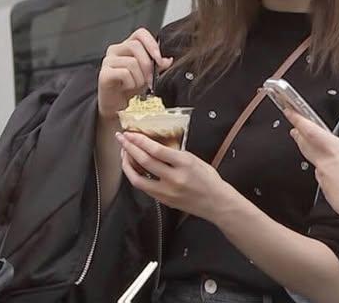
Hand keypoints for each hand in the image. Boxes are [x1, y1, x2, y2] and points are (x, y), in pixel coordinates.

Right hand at [98, 27, 173, 119]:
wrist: (117, 105)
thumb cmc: (130, 87)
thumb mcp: (148, 74)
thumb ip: (157, 65)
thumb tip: (167, 60)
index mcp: (128, 46)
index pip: (140, 34)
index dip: (151, 43)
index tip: (159, 59)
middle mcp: (116, 50)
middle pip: (135, 46)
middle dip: (147, 65)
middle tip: (150, 79)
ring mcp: (108, 61)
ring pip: (131, 62)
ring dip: (139, 78)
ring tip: (136, 85)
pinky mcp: (104, 74)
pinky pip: (124, 73)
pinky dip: (131, 83)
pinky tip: (128, 87)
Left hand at [117, 131, 233, 221]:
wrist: (216, 203)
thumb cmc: (209, 180)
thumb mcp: (195, 160)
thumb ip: (175, 154)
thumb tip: (154, 146)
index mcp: (185, 164)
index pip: (156, 150)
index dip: (140, 140)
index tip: (130, 134)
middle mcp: (174, 178)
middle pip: (144, 161)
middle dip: (129, 148)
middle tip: (121, 139)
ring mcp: (166, 191)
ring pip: (138, 178)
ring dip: (127, 164)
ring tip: (124, 154)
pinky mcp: (163, 200)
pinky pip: (143, 187)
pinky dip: (135, 176)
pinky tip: (133, 169)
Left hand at [287, 110, 338, 226]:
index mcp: (336, 149)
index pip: (311, 131)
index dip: (298, 120)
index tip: (291, 113)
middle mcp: (326, 163)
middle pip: (306, 146)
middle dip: (299, 137)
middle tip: (294, 131)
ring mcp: (324, 179)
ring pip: (317, 165)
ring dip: (320, 160)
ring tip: (331, 161)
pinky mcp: (327, 193)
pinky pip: (326, 181)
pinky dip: (331, 178)